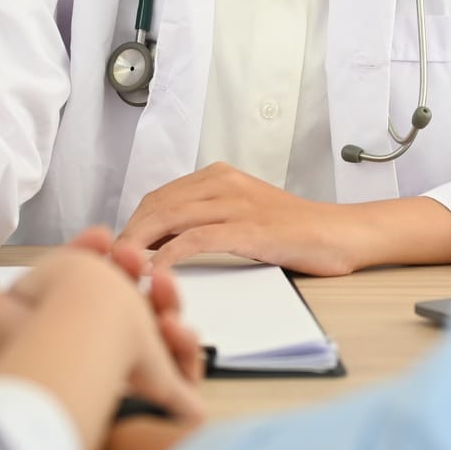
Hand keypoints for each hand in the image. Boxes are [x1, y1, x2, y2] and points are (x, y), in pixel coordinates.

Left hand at [0, 228, 204, 421]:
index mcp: (66, 332)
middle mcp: (98, 356)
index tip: (103, 236)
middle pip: (132, 306)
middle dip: (137, 274)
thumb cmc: (22, 358)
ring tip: (161, 285)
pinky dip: (186, 349)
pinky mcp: (159, 407)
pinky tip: (174, 328)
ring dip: (167, 301)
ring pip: (162, 332)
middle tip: (135, 258)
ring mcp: (131, 380)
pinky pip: (185, 373)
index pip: (90, 289)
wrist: (63, 389)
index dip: (97, 258)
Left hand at [117, 162, 357, 275]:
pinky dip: (168, 256)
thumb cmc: (293, 232)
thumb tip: (163, 241)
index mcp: (219, 176)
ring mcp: (236, 204)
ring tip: (123, 270)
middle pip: (157, 205)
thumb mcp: (243, 215)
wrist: (340, 233)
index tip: (117, 250)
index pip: (159, 197)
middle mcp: (224, 183)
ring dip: (139, 246)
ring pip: (170, 218)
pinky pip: (195, 239)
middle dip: (128, 235)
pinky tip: (154, 273)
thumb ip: (207, 218)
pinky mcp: (249, 229)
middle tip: (111, 265)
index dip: (132, 224)